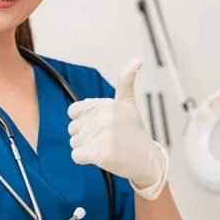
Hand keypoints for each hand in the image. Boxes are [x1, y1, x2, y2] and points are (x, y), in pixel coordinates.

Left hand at [67, 59, 168, 199]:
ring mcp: (100, 136)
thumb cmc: (134, 132)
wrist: (146, 159)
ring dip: (86, 148)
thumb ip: (125, 81)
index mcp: (105, 104)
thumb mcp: (128, 104)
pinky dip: (85, 159)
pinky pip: (76, 156)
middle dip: (85, 135)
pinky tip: (100, 156)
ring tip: (104, 147)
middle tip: (105, 138)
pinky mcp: (98, 154)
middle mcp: (102, 118)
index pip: (73, 111)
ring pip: (74, 143)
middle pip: (72, 129)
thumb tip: (136, 60)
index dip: (82, 120)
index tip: (98, 124)